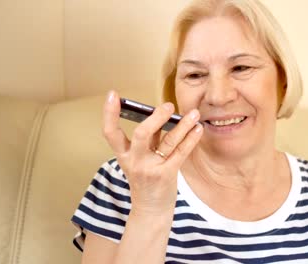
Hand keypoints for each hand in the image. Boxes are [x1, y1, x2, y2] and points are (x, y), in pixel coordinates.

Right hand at [102, 91, 202, 215]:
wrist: (151, 209)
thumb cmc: (146, 179)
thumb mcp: (139, 159)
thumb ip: (148, 139)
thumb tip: (160, 113)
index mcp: (124, 155)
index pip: (110, 133)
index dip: (109, 113)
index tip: (112, 94)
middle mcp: (135, 161)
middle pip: (141, 134)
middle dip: (155, 118)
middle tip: (168, 105)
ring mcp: (151, 168)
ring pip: (167, 142)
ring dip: (183, 125)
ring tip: (194, 113)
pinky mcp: (167, 175)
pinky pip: (181, 153)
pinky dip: (191, 139)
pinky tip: (198, 129)